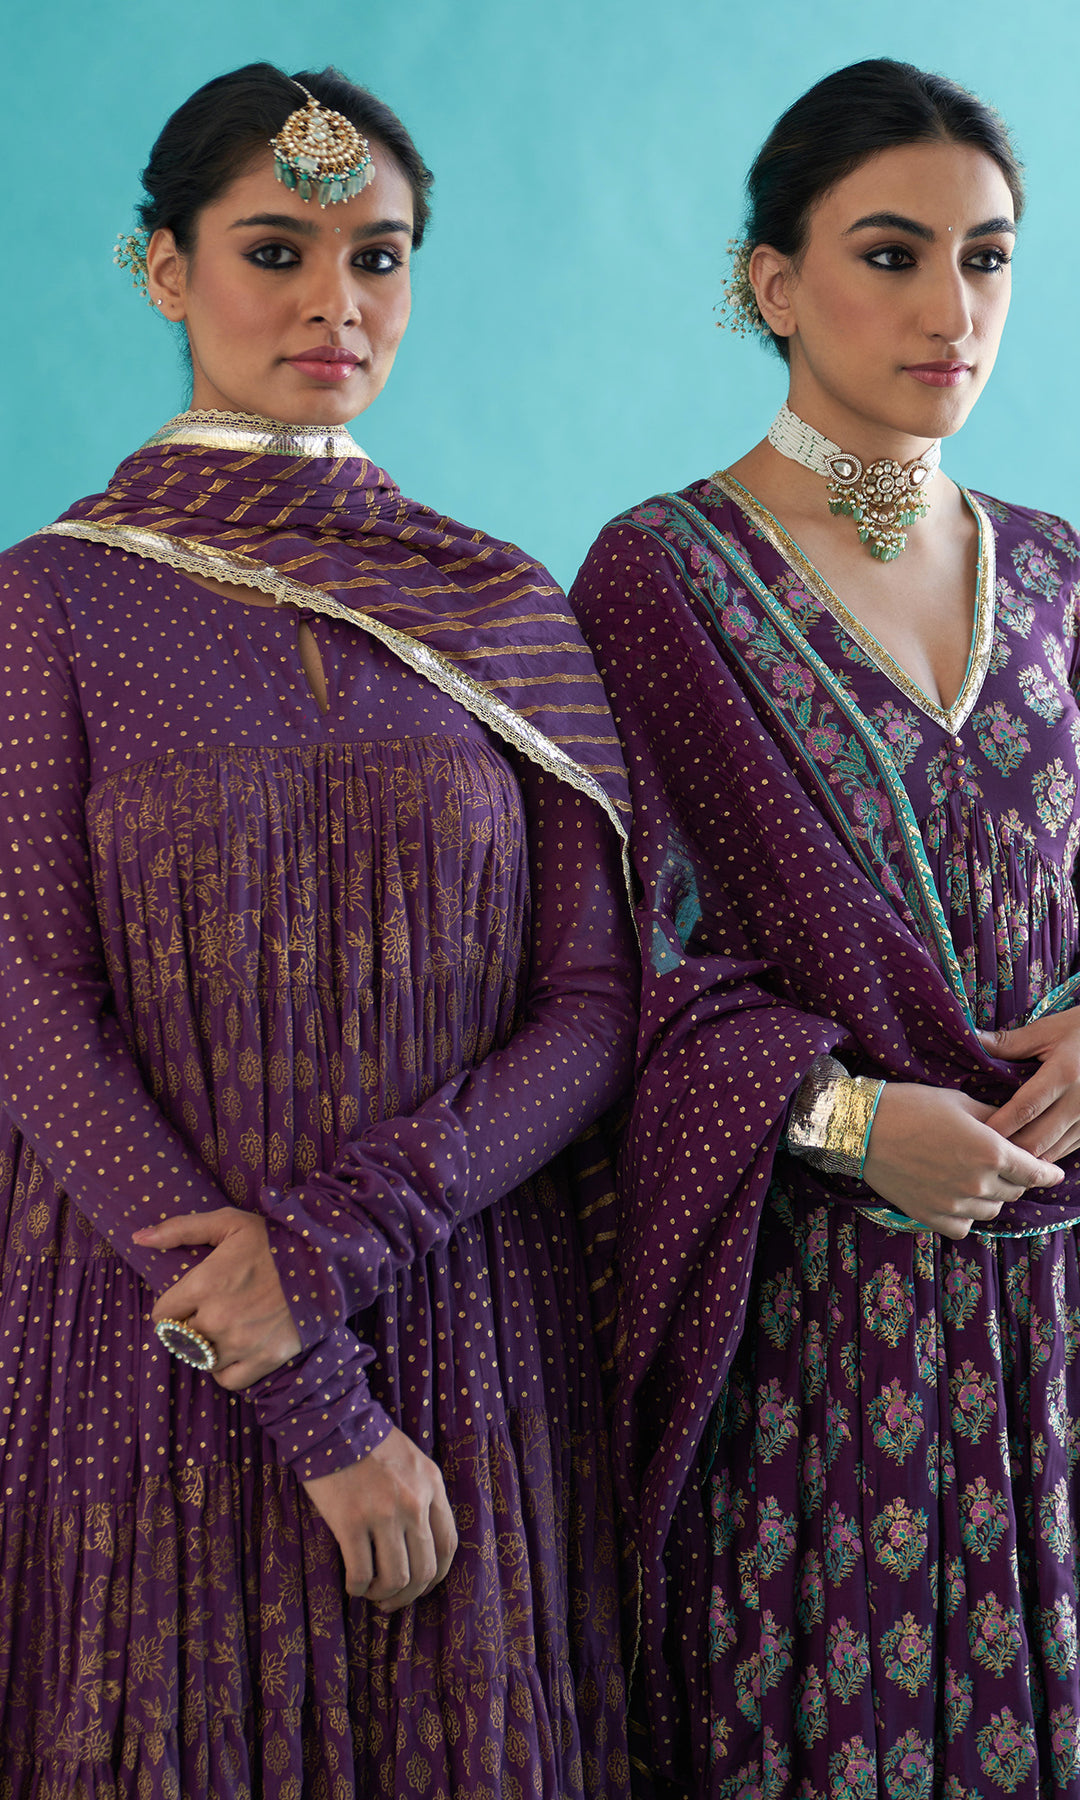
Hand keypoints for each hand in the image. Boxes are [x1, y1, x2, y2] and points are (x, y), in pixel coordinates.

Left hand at [133, 1208, 300, 1389]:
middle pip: (180, 1338)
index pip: (162, 1313)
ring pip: (201, 1359)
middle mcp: (217, 1317)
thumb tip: (139, 1238)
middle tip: (210, 1312)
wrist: (325, 1261)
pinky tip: (235, 1350)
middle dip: (189, 1325)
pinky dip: (226, 1370)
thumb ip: (180, 1229)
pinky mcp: (264, 1359)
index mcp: (204, 1283)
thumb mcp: (227, 1223)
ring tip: (224, 1329)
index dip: (173, 1306)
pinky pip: (227, 1380)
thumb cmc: (272, 1241)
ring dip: (207, 1347)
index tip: (188, 1300)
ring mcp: (241, 1342)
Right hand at [302, 1427, 457, 1609]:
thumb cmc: (368, 1441)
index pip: (448, 1544)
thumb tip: (420, 1539)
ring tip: (371, 1593)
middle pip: (424, 1568)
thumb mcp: (411, 1460)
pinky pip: (361, 1573)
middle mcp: (414, 1502)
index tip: (421, 1586)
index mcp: (432, 1485)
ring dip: (384, 1595)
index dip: (436, 1575)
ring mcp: (383, 1513)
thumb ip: (421, 1493)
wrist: (331, 1422)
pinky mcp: (350, 1521)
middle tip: (392, 1601)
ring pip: (396, 1578)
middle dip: (409, 1594)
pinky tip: (352, 1585)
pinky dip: (358, 1588)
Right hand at [862, 1083, 1062, 1239]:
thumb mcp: (959, 1102)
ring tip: (972, 1180)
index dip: (1048, 1172)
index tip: (1054, 1173)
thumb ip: (993, 1119)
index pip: (1034, 1171)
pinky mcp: (931, 1216)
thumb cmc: (911, 1106)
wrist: (862, 1129)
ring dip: (990, 1197)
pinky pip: (964, 1227)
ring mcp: (954, 1203)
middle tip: (997, 1165)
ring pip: (991, 1211)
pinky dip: (965, 1217)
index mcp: (990, 1151)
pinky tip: (955, 1199)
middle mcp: (977, 1182)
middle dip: (1013, 1178)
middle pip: (1014, 1191)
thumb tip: (1014, 1126)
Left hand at [980, 1008, 1079, 1160]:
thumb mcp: (1048, 1030)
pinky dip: (1046, 1152)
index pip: (1025, 1109)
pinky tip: (1027, 1148)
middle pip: (1038, 1139)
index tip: (977, 1132)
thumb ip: (1011, 1042)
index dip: (1000, 1124)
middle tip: (983, 1146)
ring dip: (1027, 1154)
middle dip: (1009, 1147)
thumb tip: (974, 1039)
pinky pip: (1067, 1149)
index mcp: (1064, 1074)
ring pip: (1053, 1151)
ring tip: (1001, 1151)